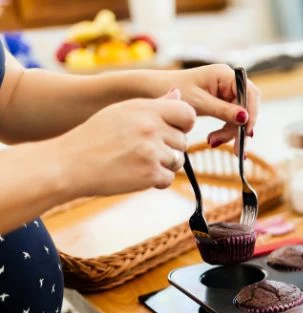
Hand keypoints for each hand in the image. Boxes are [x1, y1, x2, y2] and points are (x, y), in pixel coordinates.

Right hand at [56, 88, 195, 196]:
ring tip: (137, 161)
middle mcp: (151, 127)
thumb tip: (179, 94)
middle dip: (169, 148)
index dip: (184, 124)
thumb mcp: (121, 112)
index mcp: (145, 108)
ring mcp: (151, 151)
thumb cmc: (94, 137)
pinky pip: (168, 179)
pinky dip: (156, 181)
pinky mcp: (150, 174)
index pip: (187, 113)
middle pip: (183, 141)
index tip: (174, 130)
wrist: (69, 164)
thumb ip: (154, 105)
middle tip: (142, 150)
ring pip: (178, 161)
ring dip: (163, 165)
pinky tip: (135, 174)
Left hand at [154, 64, 260, 154]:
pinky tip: (214, 140)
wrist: (153, 91)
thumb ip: (223, 110)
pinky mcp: (221, 103)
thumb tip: (245, 118)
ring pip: (240, 117)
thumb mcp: (198, 103)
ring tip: (212, 143)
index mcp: (224, 74)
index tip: (247, 133)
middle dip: (240, 128)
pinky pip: (231, 120)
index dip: (252, 114)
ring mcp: (226, 92)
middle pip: (247, 107)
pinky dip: (226, 131)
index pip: (249, 93)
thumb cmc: (171, 90)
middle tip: (236, 149)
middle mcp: (228, 82)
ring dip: (231, 133)